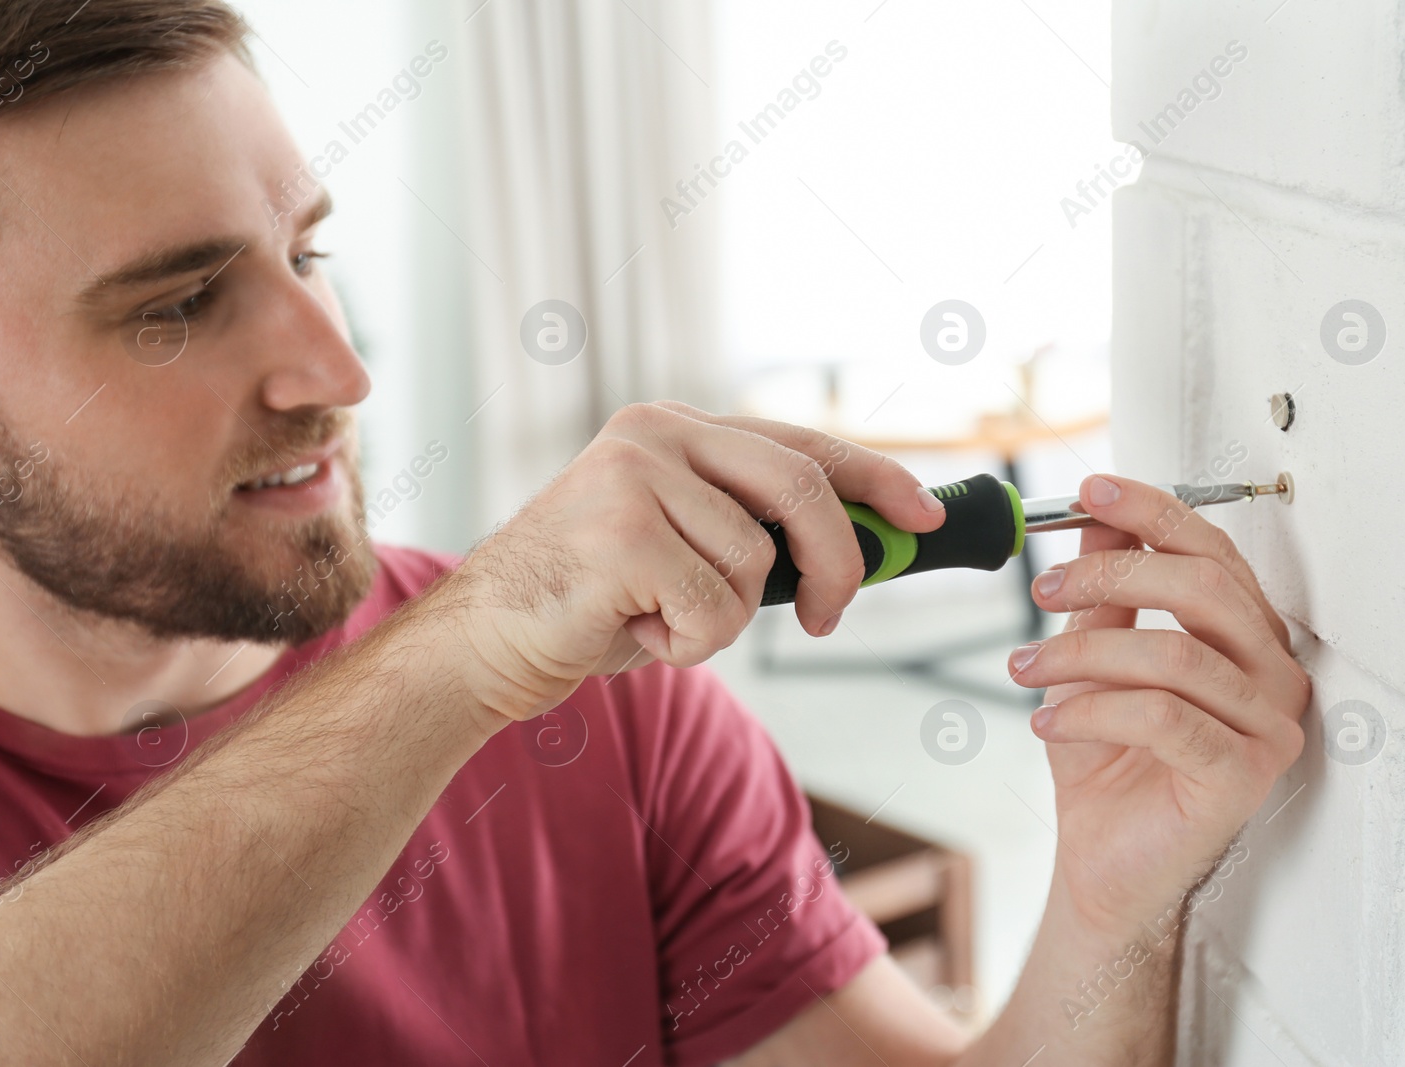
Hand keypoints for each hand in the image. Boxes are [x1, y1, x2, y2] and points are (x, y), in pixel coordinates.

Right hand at [452, 402, 945, 724]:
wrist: (480, 641)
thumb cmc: (589, 603)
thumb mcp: (681, 551)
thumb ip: (753, 534)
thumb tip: (865, 554)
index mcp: (675, 429)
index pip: (801, 443)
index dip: (876, 478)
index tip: (924, 514)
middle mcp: (656, 435)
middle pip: (801, 489)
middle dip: (838, 563)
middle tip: (828, 618)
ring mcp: (634, 477)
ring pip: (755, 566)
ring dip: (721, 623)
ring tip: (657, 621)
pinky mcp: (621, 533)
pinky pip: (713, 609)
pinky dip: (687, 646)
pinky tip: (635, 634)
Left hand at [1008, 474, 1308, 936]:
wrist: (1102, 861)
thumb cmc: (1107, 764)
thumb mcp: (1091, 661)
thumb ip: (1104, 595)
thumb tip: (1094, 520)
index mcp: (1246, 634)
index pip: (1211, 551)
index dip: (1151, 513)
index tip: (1089, 492)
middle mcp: (1272, 672)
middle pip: (1202, 588)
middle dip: (1110, 575)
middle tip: (1043, 587)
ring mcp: (1267, 725)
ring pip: (1174, 654)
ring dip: (1081, 654)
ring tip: (1025, 669)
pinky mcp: (1244, 775)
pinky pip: (1164, 717)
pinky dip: (1092, 711)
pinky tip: (1048, 722)